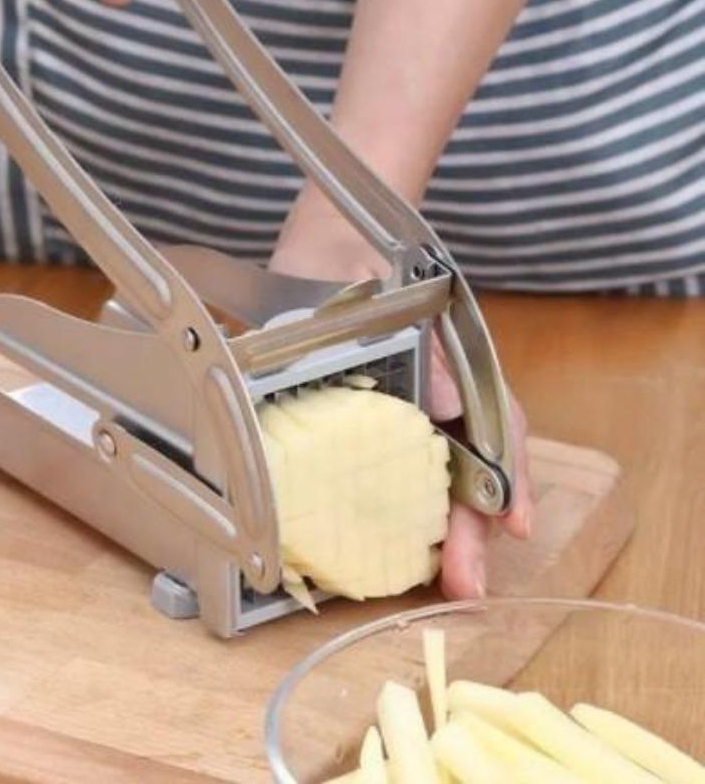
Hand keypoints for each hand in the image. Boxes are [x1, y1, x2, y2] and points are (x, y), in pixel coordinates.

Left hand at [270, 185, 533, 599]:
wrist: (322, 249)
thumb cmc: (367, 272)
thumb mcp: (399, 303)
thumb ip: (423, 350)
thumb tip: (447, 405)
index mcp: (456, 376)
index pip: (496, 433)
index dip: (508, 483)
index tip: (512, 526)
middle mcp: (434, 403)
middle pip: (466, 471)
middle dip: (470, 531)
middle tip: (467, 586)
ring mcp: (394, 417)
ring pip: (425, 480)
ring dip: (437, 532)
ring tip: (445, 583)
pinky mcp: (347, 425)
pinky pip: (372, 471)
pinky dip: (381, 506)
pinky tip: (381, 544)